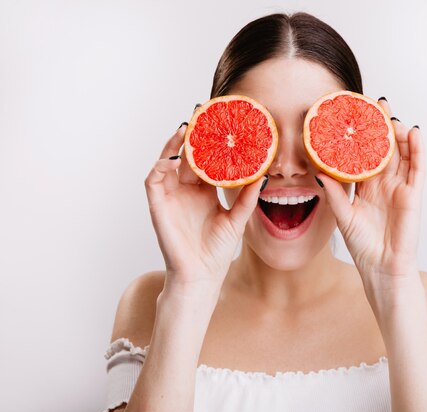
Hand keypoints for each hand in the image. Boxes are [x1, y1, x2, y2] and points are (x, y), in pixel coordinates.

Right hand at [144, 122, 266, 294]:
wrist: (201, 275)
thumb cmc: (216, 250)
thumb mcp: (237, 219)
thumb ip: (246, 198)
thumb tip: (262, 176)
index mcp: (204, 190)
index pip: (206, 159)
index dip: (211, 141)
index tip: (221, 122)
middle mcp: (186, 189)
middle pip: (186, 154)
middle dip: (193, 134)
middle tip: (202, 112)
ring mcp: (171, 196)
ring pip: (167, 161)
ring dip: (174, 144)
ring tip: (186, 128)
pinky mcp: (158, 205)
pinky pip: (154, 180)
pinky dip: (160, 166)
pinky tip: (173, 157)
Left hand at [315, 98, 424, 289]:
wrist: (381, 268)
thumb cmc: (363, 246)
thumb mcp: (343, 215)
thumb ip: (334, 193)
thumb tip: (317, 171)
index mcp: (366, 186)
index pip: (364, 155)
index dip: (361, 136)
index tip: (354, 116)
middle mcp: (384, 183)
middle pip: (384, 148)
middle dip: (380, 126)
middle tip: (374, 105)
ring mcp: (400, 187)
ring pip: (402, 153)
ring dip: (398, 132)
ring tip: (390, 113)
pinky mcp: (413, 194)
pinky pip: (418, 168)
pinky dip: (418, 149)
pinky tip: (414, 132)